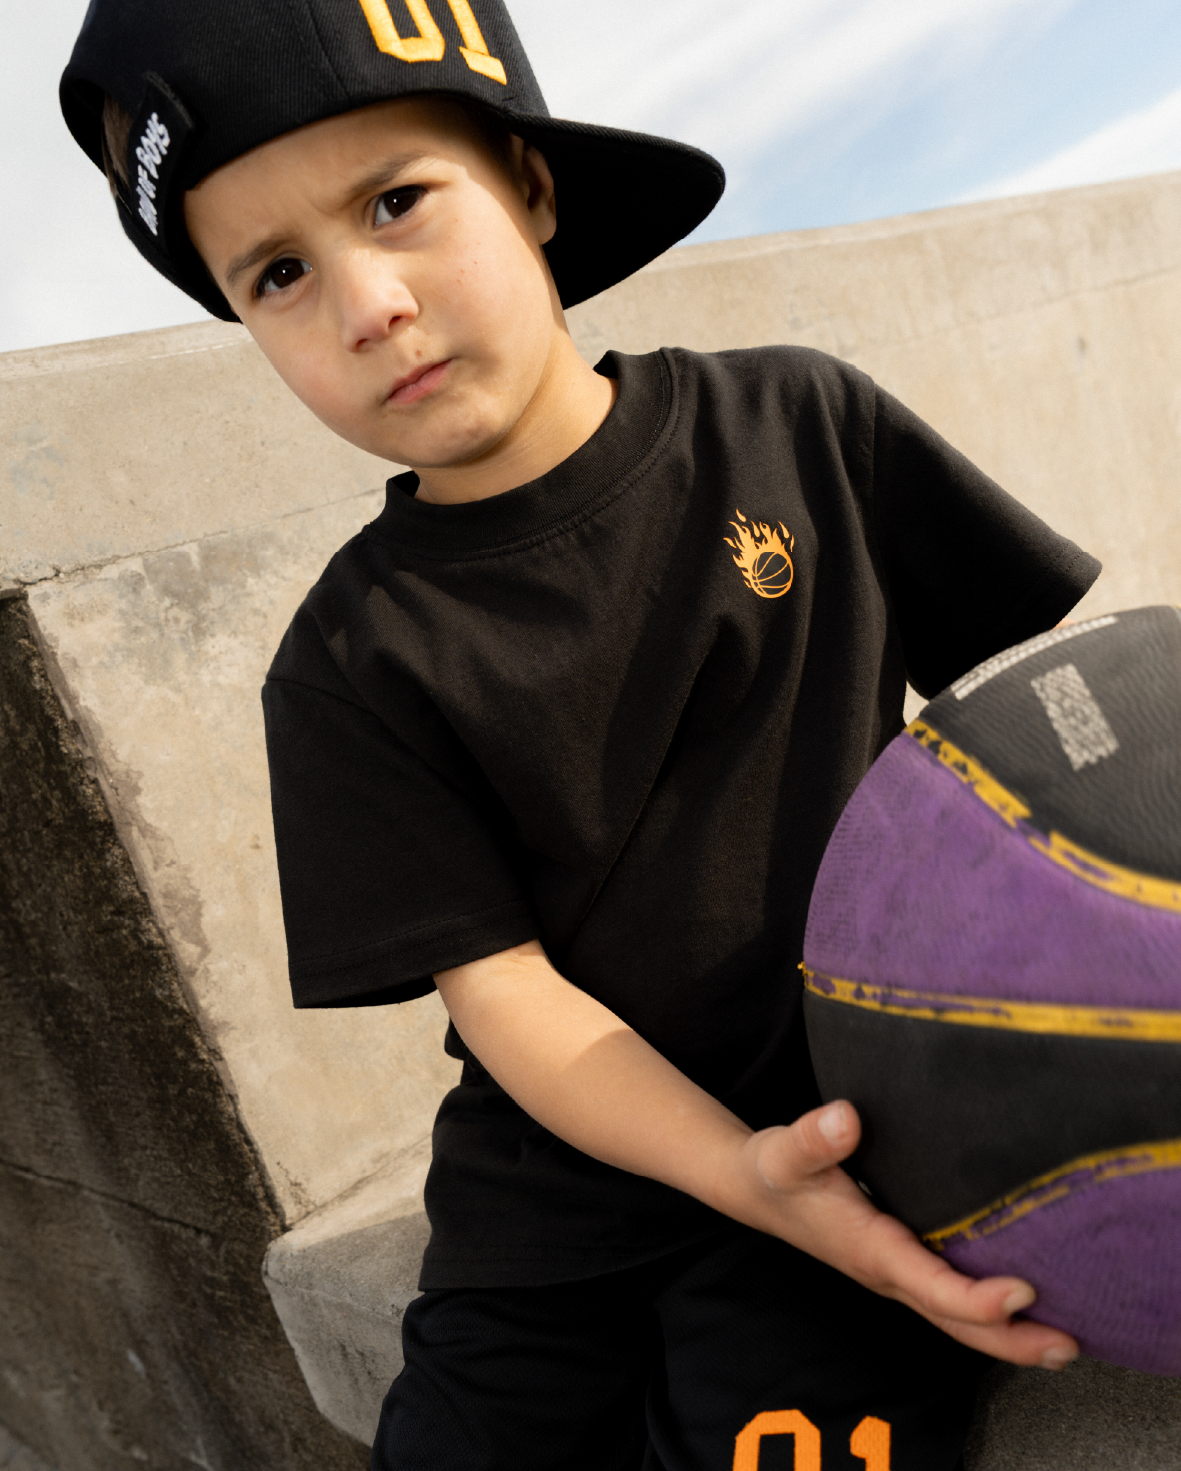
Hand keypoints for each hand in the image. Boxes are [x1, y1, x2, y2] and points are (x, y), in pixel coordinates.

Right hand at [735, 1100, 1078, 1368]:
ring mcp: (895, 1273)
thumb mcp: (785, 1150)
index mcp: (870, 1251)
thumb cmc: (775, 1169)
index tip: (1024, 1290)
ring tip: (1064, 1341)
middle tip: (1069, 1345)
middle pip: (956, 1322)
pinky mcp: (900, 1262)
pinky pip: (951, 1299)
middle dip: (1011, 1340)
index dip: (978, 1299)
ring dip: (1008, 1335)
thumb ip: (814, 1136)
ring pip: (957, 1318)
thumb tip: (845, 1118)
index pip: (933, 1287)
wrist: (755, 1188)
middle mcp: (888, 1272)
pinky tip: (1023, 1306)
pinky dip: (989, 1313)